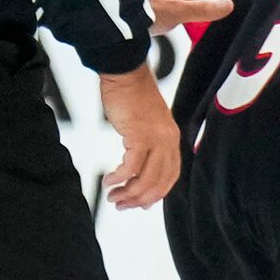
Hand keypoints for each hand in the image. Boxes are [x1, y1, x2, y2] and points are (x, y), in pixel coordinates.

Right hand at [99, 62, 181, 208]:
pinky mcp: (139, 135)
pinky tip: (108, 180)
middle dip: (139, 199)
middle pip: (159, 182)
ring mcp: (155, 139)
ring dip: (127, 192)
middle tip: (121, 205)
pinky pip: (131, 166)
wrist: (125, 73)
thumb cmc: (131, 96)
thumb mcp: (145, 124)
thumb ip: (146, 144)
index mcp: (171, 138)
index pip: (170, 176)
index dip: (157, 194)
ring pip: (146, 178)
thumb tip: (136, 168)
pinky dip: (119, 177)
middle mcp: (168, 140)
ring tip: (112, 196)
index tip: (142, 204)